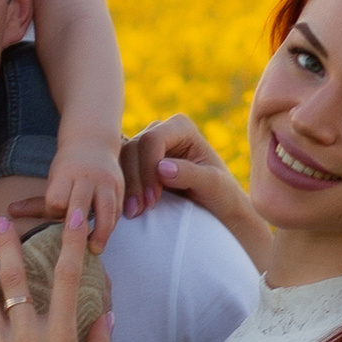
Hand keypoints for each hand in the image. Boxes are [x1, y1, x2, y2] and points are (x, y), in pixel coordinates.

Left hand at [42, 139, 124, 247]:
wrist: (94, 141)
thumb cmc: (68, 167)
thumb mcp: (53, 179)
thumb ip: (36, 203)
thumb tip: (8, 213)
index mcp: (66, 173)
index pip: (57, 199)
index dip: (54, 212)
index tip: (54, 218)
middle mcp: (87, 177)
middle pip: (81, 205)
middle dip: (77, 228)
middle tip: (74, 252)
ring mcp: (107, 182)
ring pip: (106, 210)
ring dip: (101, 232)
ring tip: (95, 250)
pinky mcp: (120, 188)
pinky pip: (117, 211)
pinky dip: (111, 226)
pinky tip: (103, 238)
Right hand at [119, 115, 265, 260]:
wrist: (217, 210)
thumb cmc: (221, 194)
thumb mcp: (214, 185)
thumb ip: (190, 174)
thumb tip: (161, 168)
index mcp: (180, 127)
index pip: (153, 140)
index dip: (148, 168)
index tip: (152, 199)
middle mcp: (159, 131)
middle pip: (133, 150)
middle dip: (134, 181)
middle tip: (137, 212)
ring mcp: (144, 148)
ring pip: (121, 161)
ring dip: (124, 188)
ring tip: (132, 214)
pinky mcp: (135, 165)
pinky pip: (119, 173)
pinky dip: (121, 190)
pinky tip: (125, 210)